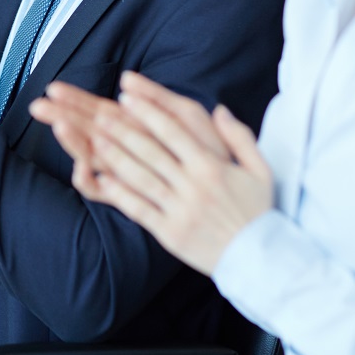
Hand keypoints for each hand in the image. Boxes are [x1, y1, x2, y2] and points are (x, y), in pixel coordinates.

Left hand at [31, 71, 273, 275]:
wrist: (260, 259)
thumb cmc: (258, 211)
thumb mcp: (260, 170)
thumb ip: (239, 137)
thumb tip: (220, 109)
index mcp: (212, 167)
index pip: (174, 132)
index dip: (148, 112)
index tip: (127, 95)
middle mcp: (193, 186)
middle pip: (151, 152)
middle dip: (123, 130)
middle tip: (99, 112)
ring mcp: (180, 210)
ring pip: (141, 178)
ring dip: (116, 157)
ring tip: (94, 139)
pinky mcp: (169, 233)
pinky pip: (140, 209)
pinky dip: (120, 193)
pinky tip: (102, 178)